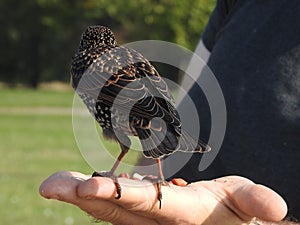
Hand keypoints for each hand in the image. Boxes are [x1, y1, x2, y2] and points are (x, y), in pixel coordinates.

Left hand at [39, 171, 286, 224]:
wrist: (218, 218)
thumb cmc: (231, 209)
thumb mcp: (246, 201)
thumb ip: (255, 200)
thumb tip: (276, 210)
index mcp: (179, 213)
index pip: (147, 204)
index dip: (120, 195)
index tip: (90, 187)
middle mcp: (153, 219)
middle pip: (115, 208)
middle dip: (84, 196)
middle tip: (51, 185)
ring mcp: (141, 215)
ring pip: (106, 206)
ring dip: (78, 193)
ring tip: (51, 184)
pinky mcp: (136, 208)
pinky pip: (109, 201)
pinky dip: (89, 192)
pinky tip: (70, 184)